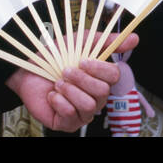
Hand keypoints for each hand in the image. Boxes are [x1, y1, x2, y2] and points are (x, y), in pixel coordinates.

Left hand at [5, 32, 138, 131]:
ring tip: (58, 83)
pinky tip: (52, 95)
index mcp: (101, 78)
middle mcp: (95, 97)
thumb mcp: (82, 42)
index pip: (115, 77)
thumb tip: (135, 38)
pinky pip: (71, 116)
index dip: (100, 69)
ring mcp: (82, 113)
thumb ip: (108, 42)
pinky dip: (59, 102)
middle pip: (102, 92)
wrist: (27, 69)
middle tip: (65, 70)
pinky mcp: (67, 124)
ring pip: (89, 106)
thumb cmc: (55, 56)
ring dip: (70, 90)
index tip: (83, 60)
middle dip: (81, 79)